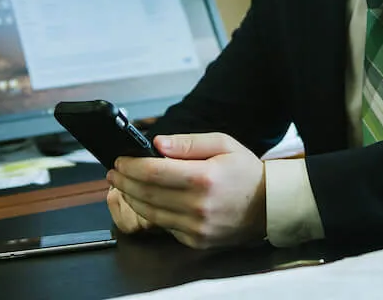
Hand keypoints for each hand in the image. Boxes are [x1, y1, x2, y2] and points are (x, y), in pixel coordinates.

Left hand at [106, 132, 265, 249]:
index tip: (120, 159)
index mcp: (204, 178)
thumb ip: (188, 143)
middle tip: (113, 171)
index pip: (155, 172)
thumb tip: (157, 143)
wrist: (268, 205)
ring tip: (122, 184)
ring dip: (131, 198)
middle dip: (125, 181)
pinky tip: (143, 200)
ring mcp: (196, 227)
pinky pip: (164, 226)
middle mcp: (198, 206)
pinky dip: (149, 212)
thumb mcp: (222, 143)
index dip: (132, 165)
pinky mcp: (195, 240)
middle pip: (147, 194)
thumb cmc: (245, 171)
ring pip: (151, 213)